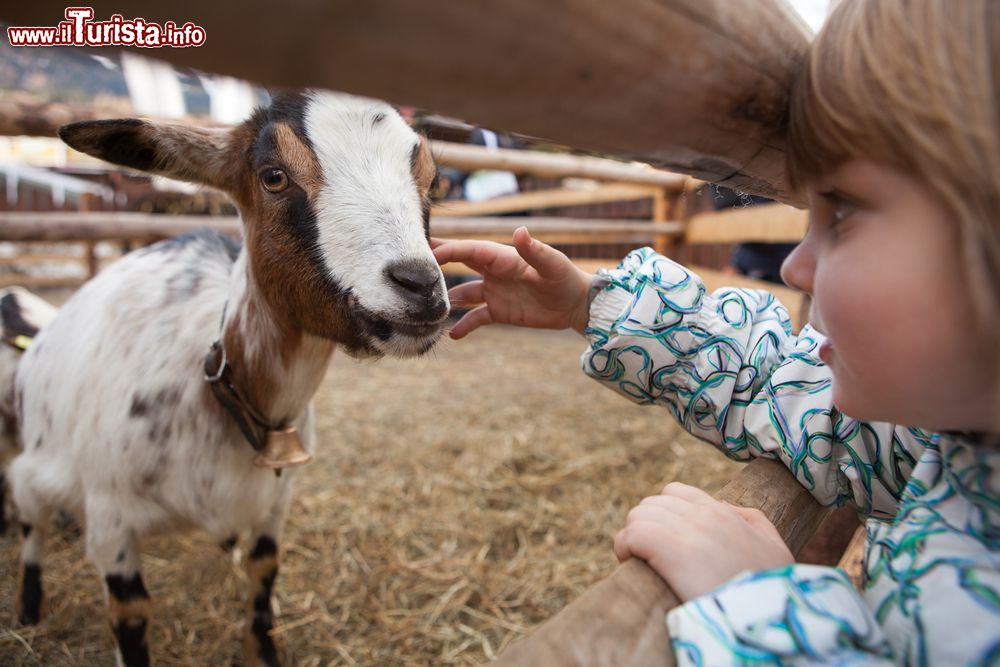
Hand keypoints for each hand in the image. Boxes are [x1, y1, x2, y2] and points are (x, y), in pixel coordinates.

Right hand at [432, 227, 593, 338]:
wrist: (576, 304)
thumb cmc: (565, 278)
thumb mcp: (551, 264)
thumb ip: (534, 250)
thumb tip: (520, 231)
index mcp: (502, 257)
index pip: (469, 251)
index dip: (447, 251)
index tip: (424, 253)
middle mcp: (493, 272)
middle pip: (459, 267)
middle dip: (436, 268)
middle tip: (409, 273)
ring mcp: (494, 292)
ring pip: (462, 294)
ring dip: (445, 301)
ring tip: (425, 310)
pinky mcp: (499, 311)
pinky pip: (475, 317)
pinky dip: (463, 326)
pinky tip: (451, 335)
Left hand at [614, 482, 793, 601]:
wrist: (772, 616)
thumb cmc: (773, 589)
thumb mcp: (773, 547)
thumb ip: (752, 521)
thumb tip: (723, 507)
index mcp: (722, 512)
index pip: (675, 493)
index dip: (662, 514)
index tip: (662, 539)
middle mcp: (704, 515)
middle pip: (651, 504)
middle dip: (645, 527)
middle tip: (647, 554)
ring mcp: (688, 530)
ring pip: (638, 515)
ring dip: (632, 537)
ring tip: (637, 560)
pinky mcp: (671, 551)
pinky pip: (631, 535)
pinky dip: (624, 547)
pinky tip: (629, 562)